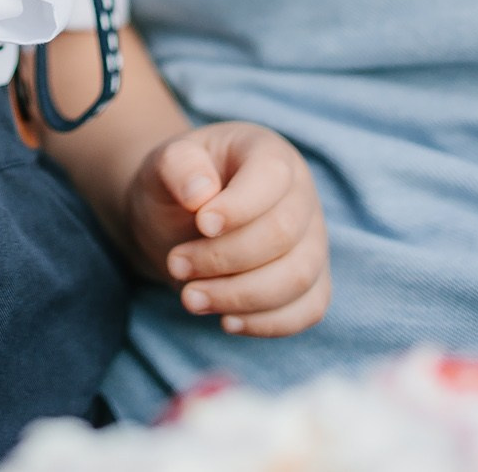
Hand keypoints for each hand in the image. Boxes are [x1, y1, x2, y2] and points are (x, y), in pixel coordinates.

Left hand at [124, 122, 329, 337]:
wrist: (181, 220)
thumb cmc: (178, 186)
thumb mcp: (165, 163)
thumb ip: (178, 166)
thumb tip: (200, 194)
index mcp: (270, 154)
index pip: (271, 178)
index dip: (239, 208)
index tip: (200, 225)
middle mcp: (301, 194)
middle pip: (283, 234)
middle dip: (224, 258)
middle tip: (176, 264)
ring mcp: (313, 239)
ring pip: (299, 277)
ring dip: (241, 297)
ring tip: (191, 298)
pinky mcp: (312, 280)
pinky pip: (309, 308)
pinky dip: (269, 323)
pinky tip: (227, 321)